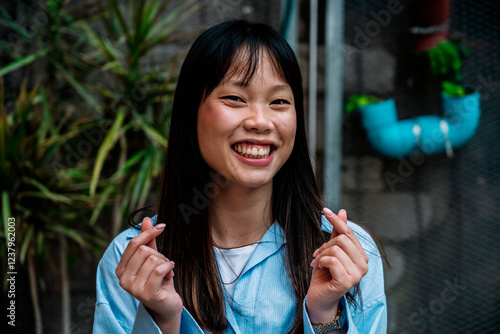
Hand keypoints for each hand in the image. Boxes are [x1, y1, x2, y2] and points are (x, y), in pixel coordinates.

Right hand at [115, 218, 181, 328]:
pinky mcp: (146, 294)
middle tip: (164, 263)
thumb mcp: (153, 258)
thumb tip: (146, 220)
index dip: (149, 233)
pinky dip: (169, 268)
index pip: (134, 243)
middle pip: (144, 251)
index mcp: (121, 268)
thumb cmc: (159, 280)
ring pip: (153, 260)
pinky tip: (170, 274)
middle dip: (159, 254)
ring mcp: (133, 288)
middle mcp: (123, 279)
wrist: (166, 304)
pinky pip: (159, 270)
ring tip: (166, 271)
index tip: (162, 226)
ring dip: (165, 263)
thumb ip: (148, 240)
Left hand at [306, 208, 368, 322]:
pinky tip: (318, 267)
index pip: (349, 232)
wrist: (319, 297)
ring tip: (317, 263)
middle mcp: (364, 264)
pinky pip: (332, 261)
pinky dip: (321, 261)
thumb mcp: (330, 250)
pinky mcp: (347, 281)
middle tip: (318, 255)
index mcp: (361, 255)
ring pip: (336, 249)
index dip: (336, 221)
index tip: (325, 210)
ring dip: (321, 255)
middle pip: (342, 239)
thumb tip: (342, 211)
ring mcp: (357, 274)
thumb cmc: (325, 274)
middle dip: (325, 245)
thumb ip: (338, 233)